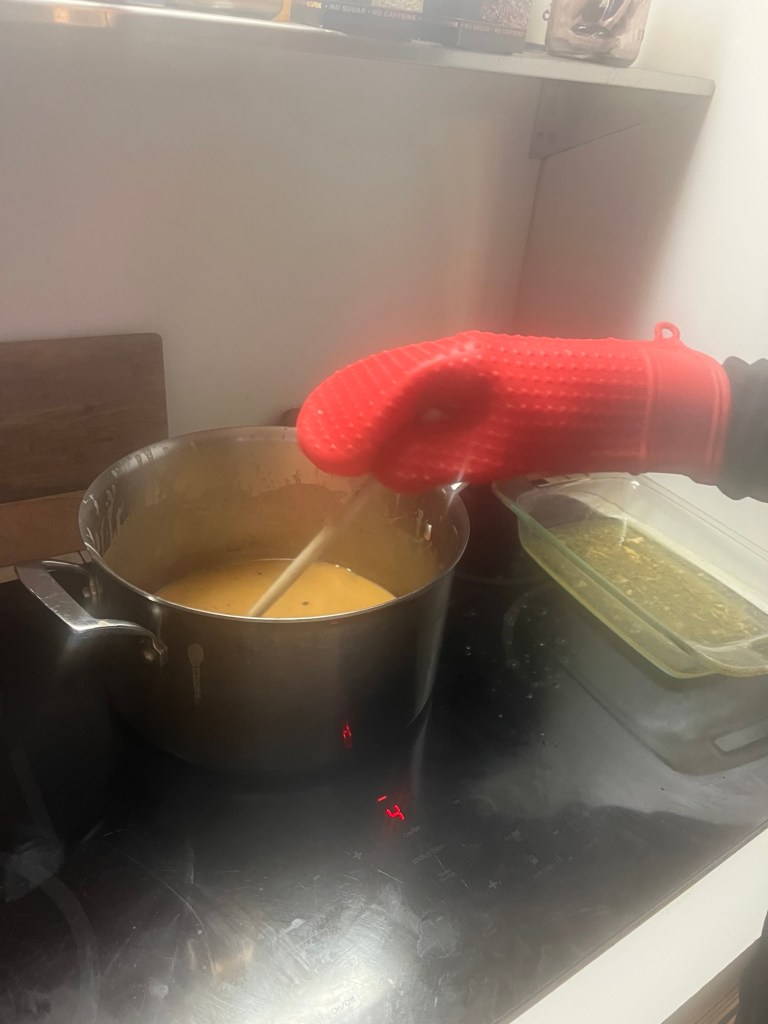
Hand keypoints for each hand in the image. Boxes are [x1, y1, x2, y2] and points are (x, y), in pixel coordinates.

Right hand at [297, 325, 729, 492]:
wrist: (634, 400)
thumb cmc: (566, 421)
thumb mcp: (494, 449)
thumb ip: (431, 456)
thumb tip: (382, 467)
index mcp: (452, 366)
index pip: (380, 388)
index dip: (347, 421)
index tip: (321, 454)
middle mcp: (455, 357)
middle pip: (383, 376)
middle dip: (348, 408)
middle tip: (317, 445)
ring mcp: (473, 365)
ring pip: (403, 381)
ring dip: (371, 409)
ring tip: (343, 444)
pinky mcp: (488, 381)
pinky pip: (428, 392)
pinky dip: (401, 412)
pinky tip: (395, 437)